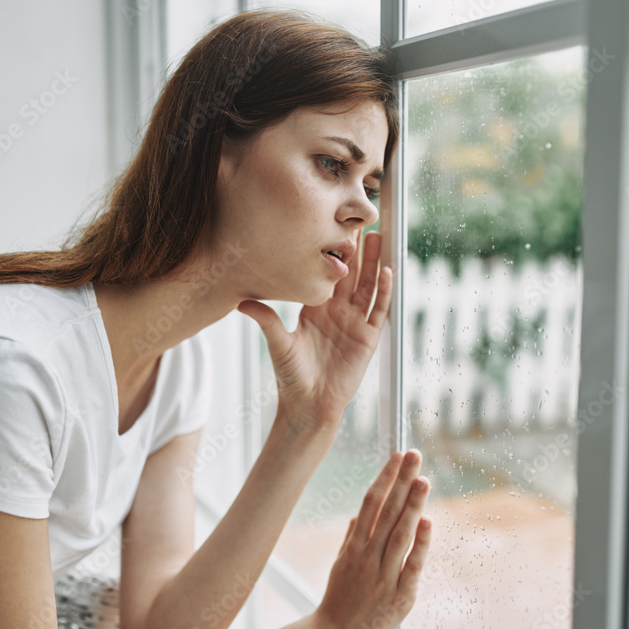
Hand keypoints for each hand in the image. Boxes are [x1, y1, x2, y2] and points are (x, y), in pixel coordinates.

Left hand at [236, 229, 391, 433]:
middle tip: (363, 223)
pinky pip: (379, 310)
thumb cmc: (291, 376)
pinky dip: (384, 291)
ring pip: (368, 287)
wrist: (308, 405)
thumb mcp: (278, 343)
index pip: (327, 275)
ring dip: (374, 264)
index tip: (333, 227)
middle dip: (359, 250)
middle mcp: (337, 313)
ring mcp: (355, 324)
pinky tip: (387, 272)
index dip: (333, 253)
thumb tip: (241, 301)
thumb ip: (266, 319)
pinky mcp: (368, 338)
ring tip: (380, 239)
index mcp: (315, 309)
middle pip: (352, 275)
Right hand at [312, 450, 431, 628]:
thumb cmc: (340, 600)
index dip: (385, 477)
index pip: (371, 502)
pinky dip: (421, 543)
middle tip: (414, 455)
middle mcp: (368, 556)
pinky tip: (428, 521)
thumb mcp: (340, 565)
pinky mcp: (400, 596)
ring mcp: (384, 575)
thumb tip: (360, 515)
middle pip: (387, 511)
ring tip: (423, 479)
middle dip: (402, 481)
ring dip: (412, 504)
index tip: (396, 456)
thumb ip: (351, 538)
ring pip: (400, 533)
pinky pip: (412, 565)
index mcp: (354, 546)